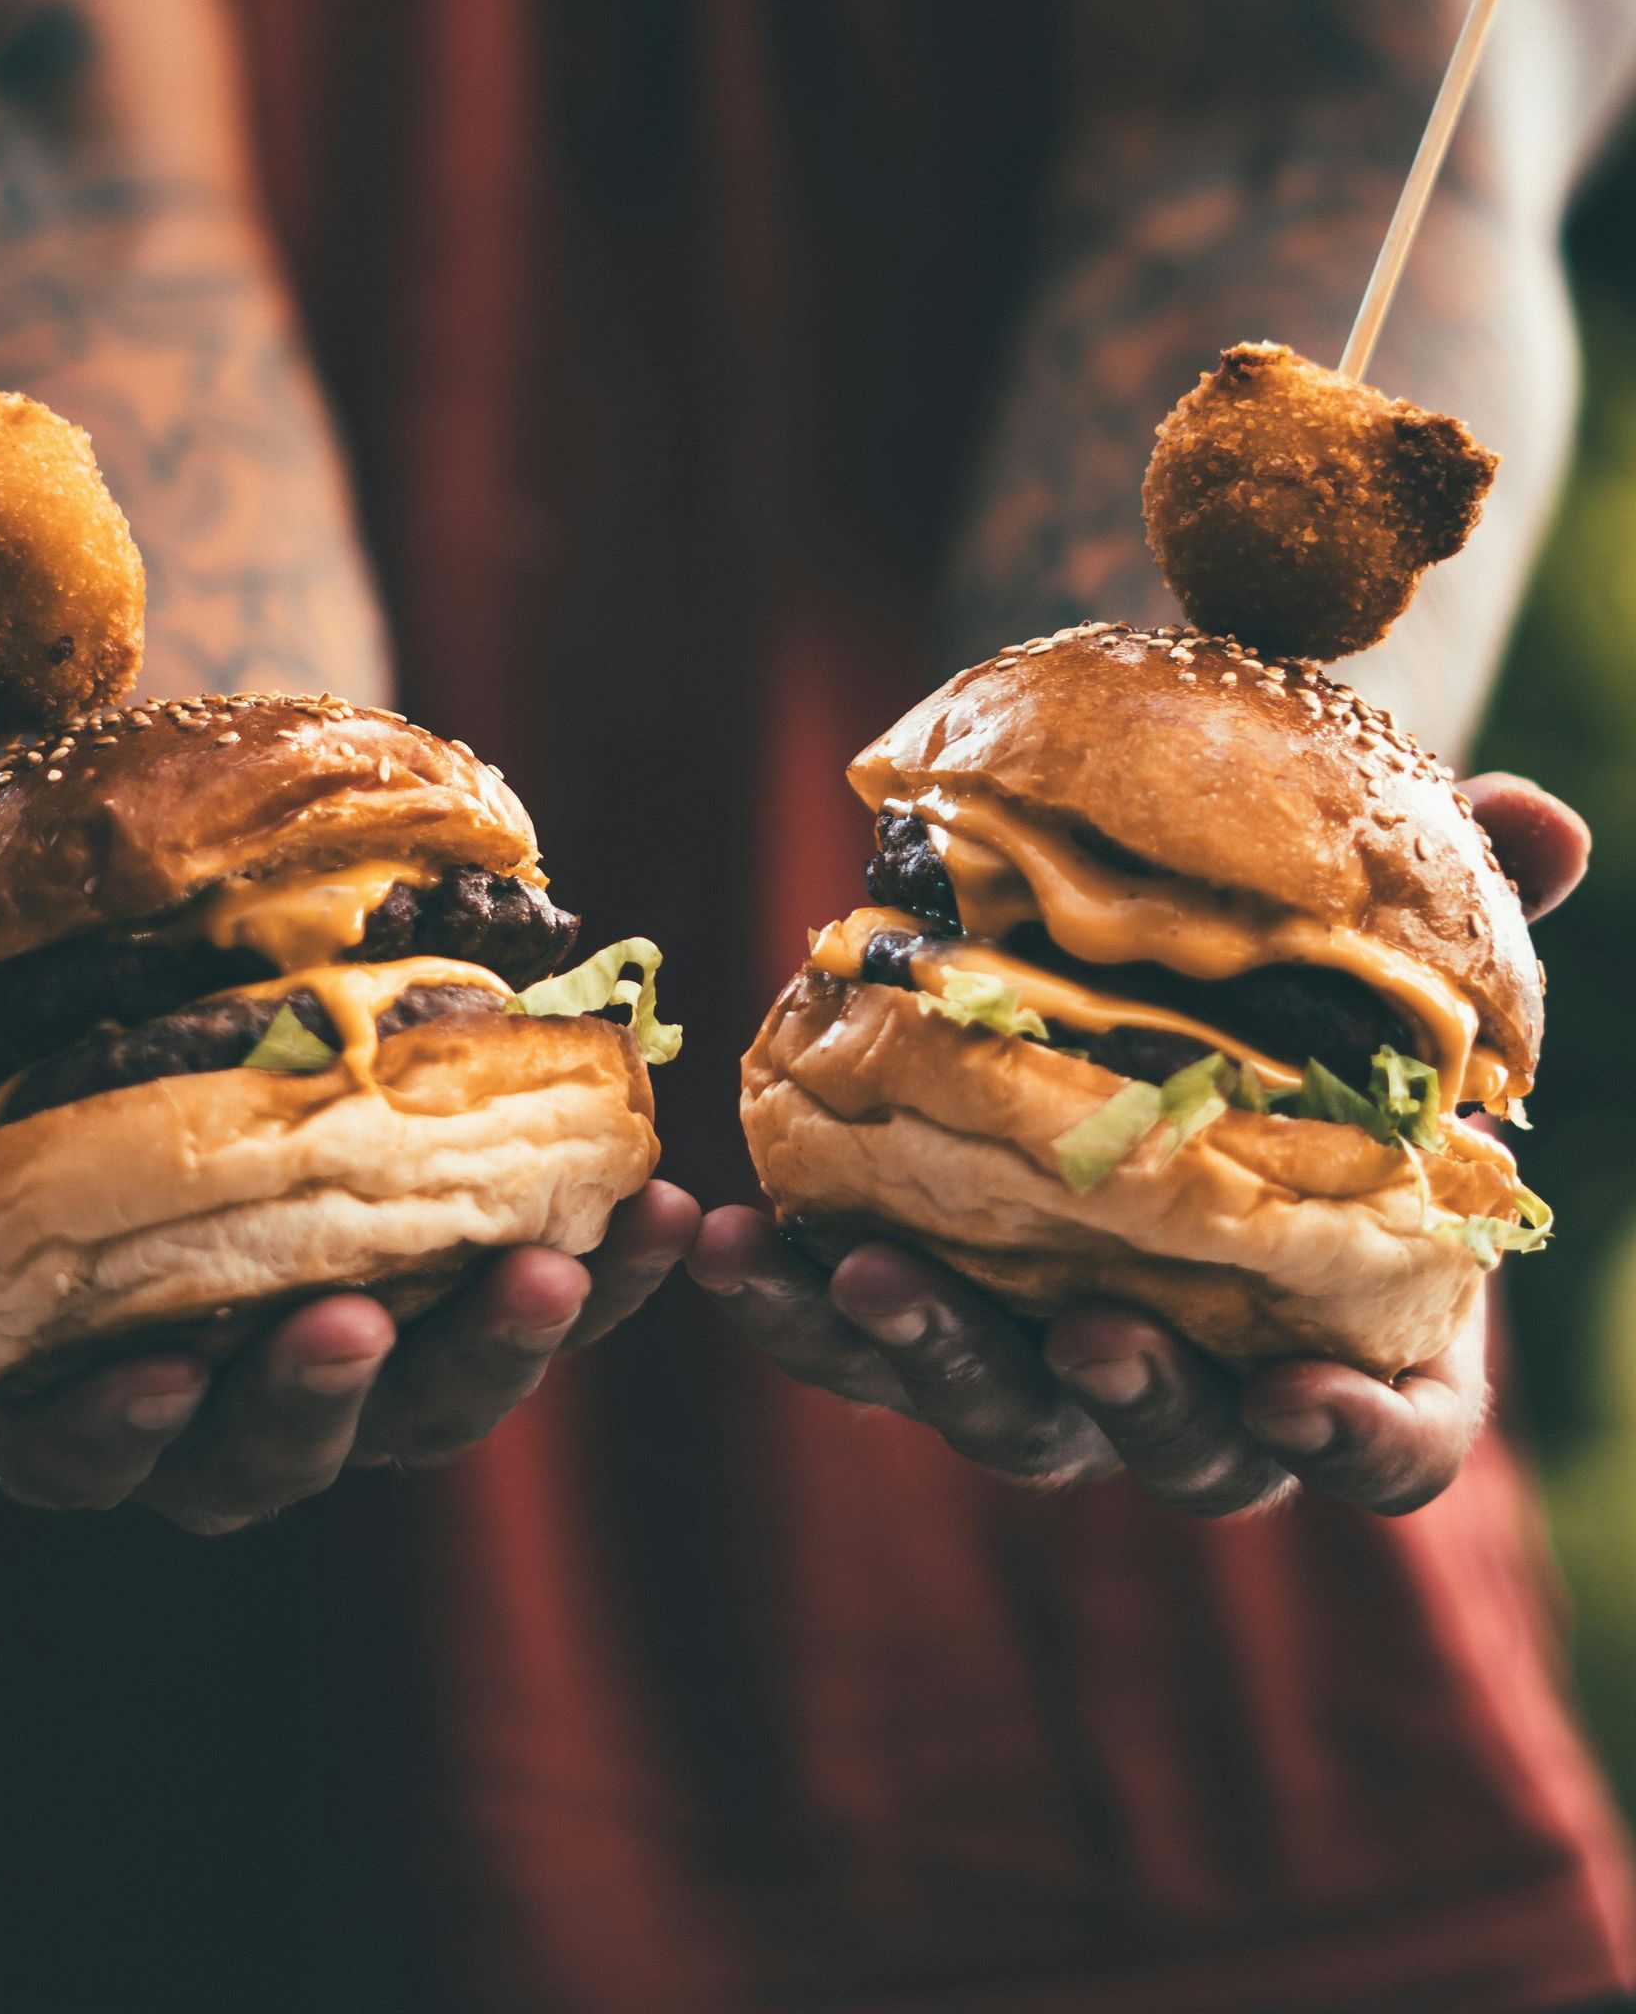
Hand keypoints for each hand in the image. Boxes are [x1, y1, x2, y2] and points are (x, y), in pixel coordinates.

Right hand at [0, 787, 699, 1530]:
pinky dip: (618, 1282)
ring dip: (491, 1354)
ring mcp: (357, 1363)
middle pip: (256, 1457)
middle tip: (354, 1324)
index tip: (154, 1370)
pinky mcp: (471, 1308)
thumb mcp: (3, 983)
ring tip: (551, 1266)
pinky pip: (548, 1316)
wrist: (225, 1010)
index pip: (66, 1444)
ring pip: (423, 1413)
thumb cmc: (85, 1029)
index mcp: (70, 1355)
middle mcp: (214, 1391)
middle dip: (308, 1402)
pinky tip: (673, 1213)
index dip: (104, 1425)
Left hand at [688, 766, 1584, 1518]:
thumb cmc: (1306, 1007)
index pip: (1393, 1450)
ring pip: (1003, 1414)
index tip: (1304, 1399)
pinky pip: (861, 1345)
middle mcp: (1211, 1382)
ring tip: (859, 1268)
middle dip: (1127, 1402)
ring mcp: (1062, 1363)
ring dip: (928, 1356)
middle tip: (1080, 1331)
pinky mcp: (939, 1316)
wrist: (1153, 998)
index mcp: (1357, 1334)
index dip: (1359, 1442)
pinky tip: (728, 1239)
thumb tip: (1541, 818)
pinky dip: (793, 1306)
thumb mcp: (1389, 950)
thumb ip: (1471, 908)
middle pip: (1181, 1451)